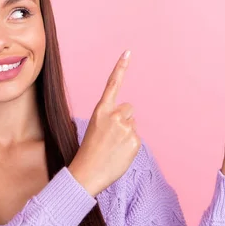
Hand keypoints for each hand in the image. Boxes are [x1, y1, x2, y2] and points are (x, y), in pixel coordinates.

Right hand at [69, 50, 140, 196]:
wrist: (87, 173)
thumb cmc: (90, 152)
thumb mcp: (97, 129)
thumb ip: (111, 120)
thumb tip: (127, 121)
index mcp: (100, 110)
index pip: (112, 84)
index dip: (121, 67)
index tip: (128, 52)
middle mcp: (114, 115)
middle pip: (129, 109)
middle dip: (125, 119)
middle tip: (112, 136)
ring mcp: (125, 127)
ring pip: (133, 124)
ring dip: (127, 133)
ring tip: (113, 147)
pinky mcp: (134, 140)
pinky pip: (137, 138)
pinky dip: (130, 146)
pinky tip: (119, 154)